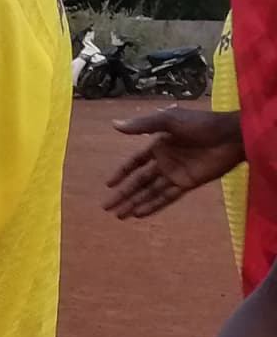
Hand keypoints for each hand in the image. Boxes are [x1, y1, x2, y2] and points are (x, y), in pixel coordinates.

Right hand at [104, 106, 242, 219]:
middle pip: (138, 182)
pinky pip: (166, 197)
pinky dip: (153, 206)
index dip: (121, 173)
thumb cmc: (201, 124)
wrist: (231, 136)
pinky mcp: (187, 184)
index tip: (108, 185)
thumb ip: (143, 125)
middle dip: (123, 194)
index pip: (135, 163)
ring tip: (119, 216)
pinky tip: (140, 214)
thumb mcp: (170, 120)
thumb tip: (115, 125)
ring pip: (150, 192)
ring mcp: (175, 174)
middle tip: (106, 207)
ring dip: (135, 203)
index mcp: (158, 146)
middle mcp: (164, 162)